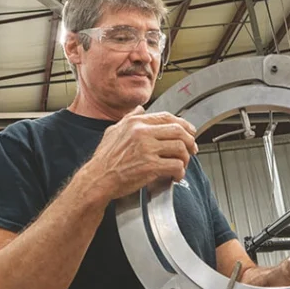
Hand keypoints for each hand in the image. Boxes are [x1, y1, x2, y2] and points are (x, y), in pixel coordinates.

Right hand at [79, 106, 197, 201]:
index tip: (189, 131)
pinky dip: (180, 172)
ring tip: (182, 164)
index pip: (167, 117)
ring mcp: (147, 149)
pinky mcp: (150, 166)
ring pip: (180, 148)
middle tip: (192, 149)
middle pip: (178, 130)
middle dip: (190, 140)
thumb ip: (129, 118)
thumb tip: (140, 109)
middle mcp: (142, 133)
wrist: (98, 179)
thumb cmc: (104, 159)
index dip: (183, 124)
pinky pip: (176, 165)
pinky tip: (176, 175)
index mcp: (135, 123)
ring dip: (186, 158)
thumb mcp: (113, 131)